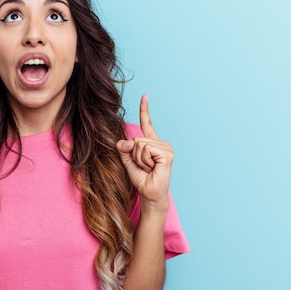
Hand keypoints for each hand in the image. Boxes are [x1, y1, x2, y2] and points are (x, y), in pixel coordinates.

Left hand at [116, 95, 173, 209]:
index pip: (146, 123)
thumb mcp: (127, 161)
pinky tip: (153, 168)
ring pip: (140, 144)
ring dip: (139, 159)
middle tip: (144, 167)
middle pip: (137, 139)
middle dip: (134, 155)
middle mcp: (160, 143)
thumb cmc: (141, 179)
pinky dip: (144, 161)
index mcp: (151, 143)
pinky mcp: (167, 154)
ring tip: (148, 168)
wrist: (149, 194)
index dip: (144, 110)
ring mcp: (166, 148)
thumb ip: (123, 148)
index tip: (145, 96)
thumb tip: (124, 141)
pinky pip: (146, 149)